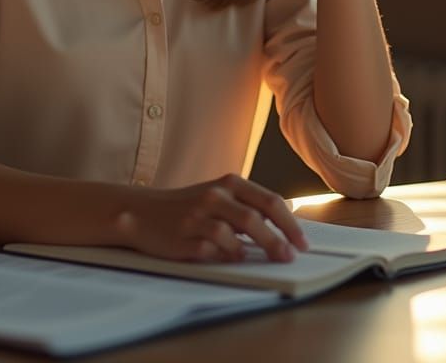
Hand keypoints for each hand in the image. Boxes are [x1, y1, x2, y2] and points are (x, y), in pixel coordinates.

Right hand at [115, 173, 307, 262]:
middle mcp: (214, 196)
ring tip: (263, 261)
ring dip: (251, 250)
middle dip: (277, 241)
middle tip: (290, 257)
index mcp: (228, 183)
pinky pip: (210, 250)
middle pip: (253, 218)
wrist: (143, 211)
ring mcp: (197, 216)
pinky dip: (224, 257)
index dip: (290, 224)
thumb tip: (290, 216)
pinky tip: (231, 260)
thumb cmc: (188, 206)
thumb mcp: (220, 195)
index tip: (302, 244)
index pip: (269, 201)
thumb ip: (250, 203)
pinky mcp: (182, 237)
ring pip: (232, 234)